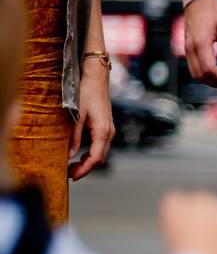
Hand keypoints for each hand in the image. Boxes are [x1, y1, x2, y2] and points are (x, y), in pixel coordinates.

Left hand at [69, 61, 114, 179]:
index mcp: (102, 132)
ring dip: (89, 162)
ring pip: (101, 153)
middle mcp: (109, 133)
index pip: (95, 158)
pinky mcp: (106, 127)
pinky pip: (101, 146)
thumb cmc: (86, 92)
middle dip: (86, 168)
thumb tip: (70, 155)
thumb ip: (74, 136)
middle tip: (70, 173)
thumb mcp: (76, 115)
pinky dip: (92, 153)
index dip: (84, 170)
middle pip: (100, 158)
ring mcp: (109, 130)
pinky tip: (81, 154)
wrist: (96, 77)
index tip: (72, 176)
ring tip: (73, 166)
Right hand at [184, 0, 216, 88]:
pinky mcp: (187, 49)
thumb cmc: (213, 11)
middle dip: (216, 83)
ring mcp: (187, 49)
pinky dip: (204, 75)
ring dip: (210, 81)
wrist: (197, 0)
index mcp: (200, 42)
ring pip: (195, 74)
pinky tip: (216, 74)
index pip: (209, 69)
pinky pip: (193, 68)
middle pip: (200, 75)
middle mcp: (190, 48)